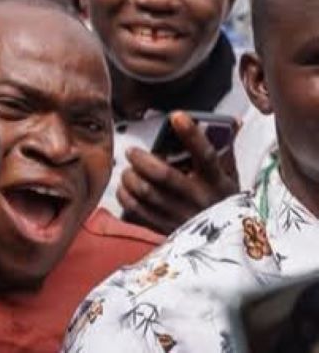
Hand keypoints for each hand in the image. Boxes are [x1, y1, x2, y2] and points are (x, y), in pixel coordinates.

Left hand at [119, 114, 240, 233]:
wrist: (231, 243)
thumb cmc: (226, 202)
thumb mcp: (231, 177)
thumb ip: (226, 149)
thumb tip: (234, 121)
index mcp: (219, 183)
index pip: (206, 156)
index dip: (191, 135)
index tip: (177, 116)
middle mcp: (201, 200)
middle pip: (165, 175)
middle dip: (142, 159)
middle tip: (132, 151)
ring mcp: (183, 216)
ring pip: (148, 193)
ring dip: (131, 177)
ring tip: (128, 170)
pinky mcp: (168, 229)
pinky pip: (139, 211)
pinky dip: (126, 196)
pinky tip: (125, 188)